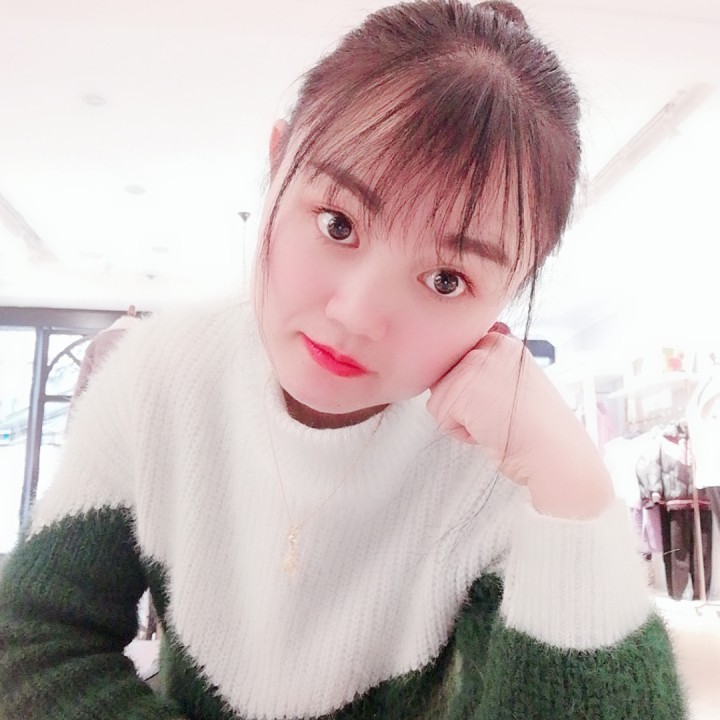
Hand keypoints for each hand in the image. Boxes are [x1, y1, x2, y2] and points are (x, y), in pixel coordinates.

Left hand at [427, 328, 612, 518]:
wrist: (556, 454)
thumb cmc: (539, 428)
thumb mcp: (517, 382)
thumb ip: (490, 368)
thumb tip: (459, 365)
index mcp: (502, 342)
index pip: (460, 360)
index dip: (474, 390)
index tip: (499, 402)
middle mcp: (488, 346)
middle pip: (446, 378)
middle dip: (466, 403)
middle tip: (500, 413)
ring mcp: (473, 365)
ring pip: (440, 397)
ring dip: (463, 418)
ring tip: (496, 422)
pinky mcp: (460, 390)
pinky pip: (440, 416)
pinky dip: (462, 433)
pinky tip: (490, 430)